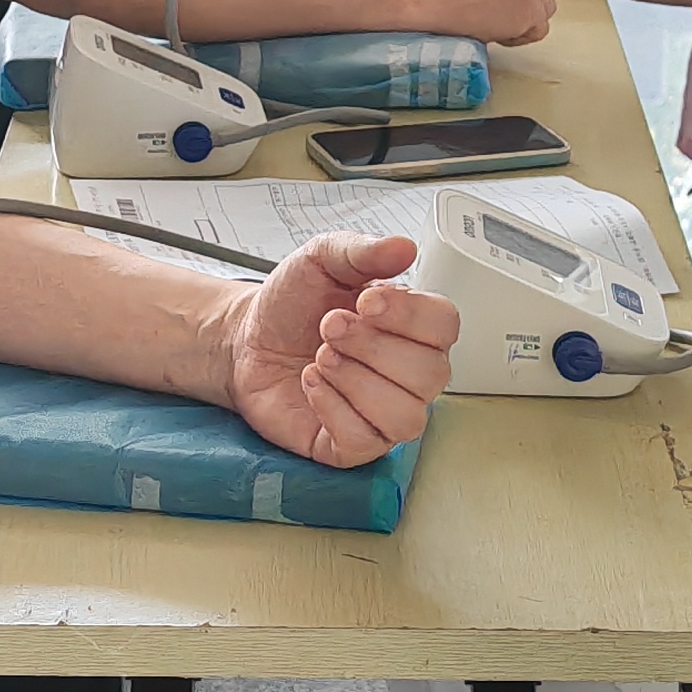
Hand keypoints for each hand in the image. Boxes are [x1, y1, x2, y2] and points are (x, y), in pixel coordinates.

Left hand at [217, 232, 457, 464]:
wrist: (246, 339)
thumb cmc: (291, 305)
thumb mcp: (322, 260)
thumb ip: (363, 251)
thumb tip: (404, 247)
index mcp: (411, 325)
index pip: (445, 326)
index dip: (409, 315)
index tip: (366, 301)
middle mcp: (408, 373)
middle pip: (430, 374)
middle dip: (372, 347)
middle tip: (330, 327)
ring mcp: (383, 412)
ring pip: (406, 417)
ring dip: (357, 382)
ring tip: (321, 357)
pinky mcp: (352, 444)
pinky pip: (365, 441)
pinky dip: (333, 409)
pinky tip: (312, 384)